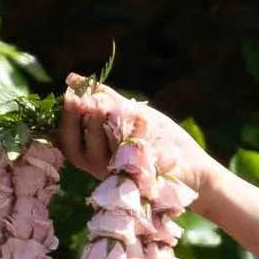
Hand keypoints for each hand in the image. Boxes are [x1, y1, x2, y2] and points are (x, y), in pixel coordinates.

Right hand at [57, 78, 209, 199]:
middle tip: (86, 99)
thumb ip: (103, 96)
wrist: (191, 164)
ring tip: (104, 104)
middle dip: (80, 122)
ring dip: (101, 127)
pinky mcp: (139, 180)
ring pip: (100, 154)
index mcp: (94, 154)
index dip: (67, 117)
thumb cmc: (156, 137)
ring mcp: (118, 176)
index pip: (67, 140)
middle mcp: (101, 169)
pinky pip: (130, 158)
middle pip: (78, 150)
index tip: (70, 92)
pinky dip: (132, 135)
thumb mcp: (128, 111)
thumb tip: (71, 78)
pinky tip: (138, 116)